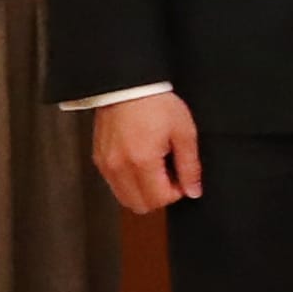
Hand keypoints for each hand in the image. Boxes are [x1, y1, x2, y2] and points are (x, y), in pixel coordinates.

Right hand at [84, 91, 199, 214]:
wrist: (128, 87)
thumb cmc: (156, 104)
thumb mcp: (184, 133)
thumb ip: (190, 166)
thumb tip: (193, 191)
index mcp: (141, 161)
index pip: (158, 199)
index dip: (176, 193)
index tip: (183, 178)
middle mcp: (118, 167)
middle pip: (139, 205)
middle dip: (159, 196)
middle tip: (170, 175)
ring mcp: (105, 164)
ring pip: (124, 198)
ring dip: (143, 191)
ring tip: (156, 168)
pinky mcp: (99, 159)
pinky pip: (114, 184)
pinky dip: (130, 182)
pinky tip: (142, 163)